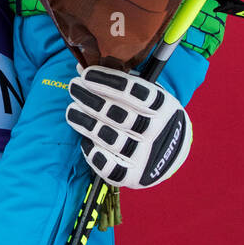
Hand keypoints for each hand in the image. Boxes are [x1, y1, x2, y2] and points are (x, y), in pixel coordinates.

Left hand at [66, 65, 190, 187]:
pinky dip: (94, 153)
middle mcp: (157, 132)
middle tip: (73, 87)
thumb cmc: (152, 116)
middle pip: (120, 115)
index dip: (109, 82)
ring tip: (71, 111)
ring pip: (111, 139)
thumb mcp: (148, 96)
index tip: (86, 74)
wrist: (172, 154)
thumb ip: (119, 83)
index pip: (137, 93)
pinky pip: (109, 166)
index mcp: (165, 108)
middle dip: (92, 100)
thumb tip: (82, 67)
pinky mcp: (133, 176)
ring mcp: (145, 156)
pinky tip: (85, 140)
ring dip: (87, 123)